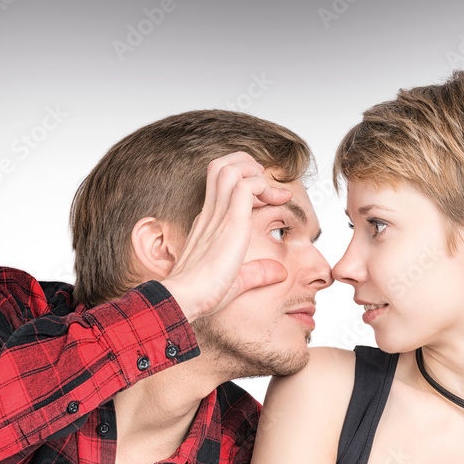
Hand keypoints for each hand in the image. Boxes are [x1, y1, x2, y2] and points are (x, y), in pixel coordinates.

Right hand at [161, 152, 290, 321]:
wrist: (184, 299)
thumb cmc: (201, 295)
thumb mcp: (236, 282)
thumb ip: (256, 273)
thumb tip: (279, 272)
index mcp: (209, 224)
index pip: (223, 188)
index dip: (248, 185)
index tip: (269, 199)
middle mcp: (211, 214)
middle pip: (220, 167)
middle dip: (246, 164)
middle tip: (265, 183)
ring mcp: (218, 215)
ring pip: (229, 168)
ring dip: (253, 171)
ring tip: (269, 189)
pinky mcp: (230, 222)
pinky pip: (246, 186)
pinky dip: (262, 186)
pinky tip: (272, 201)